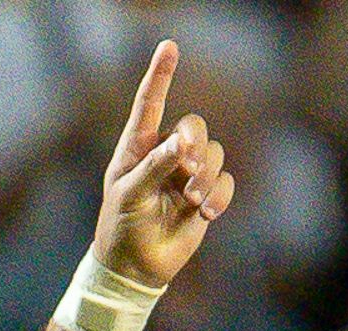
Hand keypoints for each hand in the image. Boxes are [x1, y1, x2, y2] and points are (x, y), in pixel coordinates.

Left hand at [85, 42, 234, 292]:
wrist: (136, 267)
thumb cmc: (122, 225)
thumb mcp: (130, 193)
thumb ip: (155, 165)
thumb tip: (182, 143)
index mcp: (138, 146)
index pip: (151, 103)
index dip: (161, 74)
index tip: (169, 46)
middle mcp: (165, 154)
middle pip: (195, 126)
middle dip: (196, 143)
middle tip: (188, 167)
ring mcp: (186, 175)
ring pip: (214, 153)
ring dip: (208, 174)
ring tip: (192, 198)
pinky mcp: (204, 196)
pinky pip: (225, 182)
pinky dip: (220, 194)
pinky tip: (205, 211)